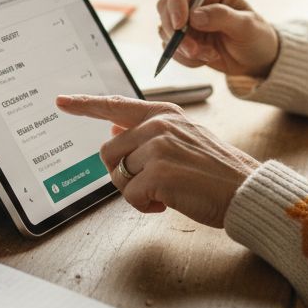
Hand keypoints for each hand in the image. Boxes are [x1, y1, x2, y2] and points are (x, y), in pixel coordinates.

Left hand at [55, 94, 259, 227]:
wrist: (245, 190)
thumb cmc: (216, 170)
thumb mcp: (184, 138)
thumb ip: (148, 131)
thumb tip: (113, 128)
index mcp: (164, 113)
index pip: (115, 105)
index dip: (84, 104)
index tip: (62, 100)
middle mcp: (159, 125)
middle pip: (109, 151)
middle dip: (123, 173)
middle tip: (152, 183)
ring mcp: (157, 147)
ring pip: (117, 175)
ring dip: (135, 191)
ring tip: (165, 192)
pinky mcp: (158, 173)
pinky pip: (129, 196)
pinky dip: (144, 206)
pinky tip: (167, 203)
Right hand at [157, 0, 279, 78]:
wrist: (256, 60)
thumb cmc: (256, 36)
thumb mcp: (247, 26)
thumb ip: (223, 17)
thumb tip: (195, 16)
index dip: (176, 1)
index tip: (180, 23)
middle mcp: (194, 0)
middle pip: (165, 6)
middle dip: (175, 31)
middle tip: (193, 49)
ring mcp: (186, 21)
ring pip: (165, 30)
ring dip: (183, 48)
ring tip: (210, 54)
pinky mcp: (182, 39)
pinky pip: (171, 49)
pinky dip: (186, 58)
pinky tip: (206, 58)